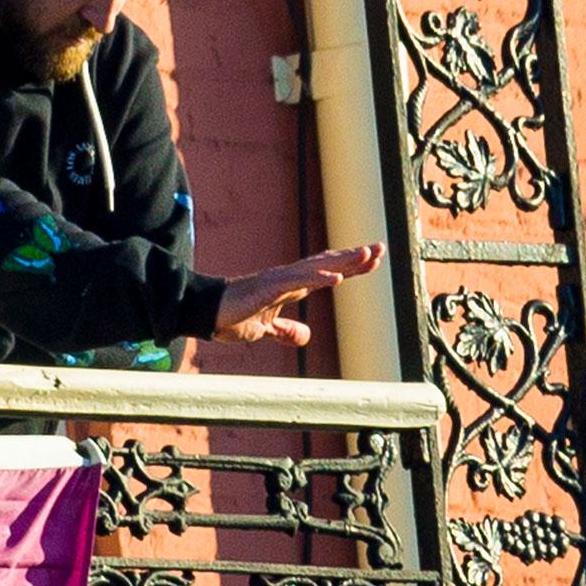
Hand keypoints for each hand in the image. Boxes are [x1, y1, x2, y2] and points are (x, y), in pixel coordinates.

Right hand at [213, 243, 384, 346]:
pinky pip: (296, 281)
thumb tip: (306, 337)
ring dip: (342, 262)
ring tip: (366, 255)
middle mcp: (288, 278)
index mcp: (290, 286)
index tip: (374, 259)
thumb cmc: (233, 315)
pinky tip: (336, 278)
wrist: (206, 312)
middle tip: (380, 248)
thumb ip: (286, 330)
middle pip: (327, 264)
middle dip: (354, 257)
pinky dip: (317, 278)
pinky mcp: (267, 288)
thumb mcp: (266, 329)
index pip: (327, 273)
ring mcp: (278, 281)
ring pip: (316, 267)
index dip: (351, 267)